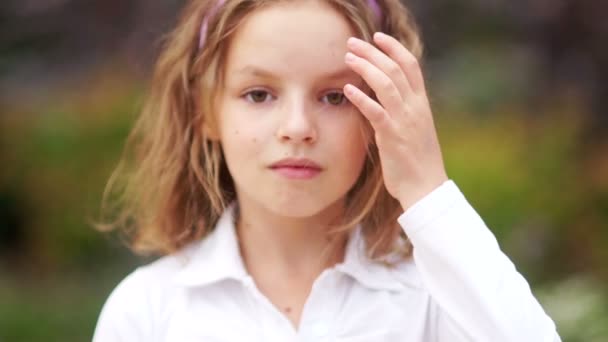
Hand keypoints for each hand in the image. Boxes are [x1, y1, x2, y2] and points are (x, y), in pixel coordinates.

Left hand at [343, 32, 447, 210]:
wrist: (426, 187)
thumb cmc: (418, 161)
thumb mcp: (415, 129)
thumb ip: (404, 110)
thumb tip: (386, 96)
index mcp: (421, 103)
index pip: (411, 65)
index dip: (394, 48)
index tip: (378, 37)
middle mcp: (415, 107)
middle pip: (395, 69)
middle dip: (373, 52)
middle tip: (353, 42)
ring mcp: (404, 121)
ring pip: (386, 84)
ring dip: (365, 67)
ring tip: (348, 58)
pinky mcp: (392, 137)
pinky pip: (376, 112)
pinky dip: (361, 98)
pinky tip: (348, 89)